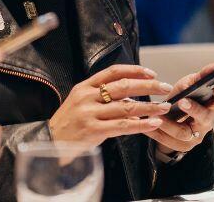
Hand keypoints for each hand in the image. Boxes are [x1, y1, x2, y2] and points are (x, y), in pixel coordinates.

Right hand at [48, 65, 171, 149]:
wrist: (49, 142)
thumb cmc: (68, 123)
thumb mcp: (79, 102)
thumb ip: (100, 95)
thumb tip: (130, 94)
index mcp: (84, 86)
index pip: (113, 72)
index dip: (134, 71)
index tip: (151, 73)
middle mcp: (87, 97)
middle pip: (123, 87)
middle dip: (148, 86)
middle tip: (165, 88)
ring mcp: (90, 114)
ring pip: (126, 108)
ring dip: (149, 107)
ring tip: (165, 107)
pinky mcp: (93, 131)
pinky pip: (123, 127)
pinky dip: (141, 125)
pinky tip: (153, 123)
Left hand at [148, 62, 213, 154]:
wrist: (170, 121)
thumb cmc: (183, 98)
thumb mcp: (190, 85)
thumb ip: (201, 76)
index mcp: (213, 104)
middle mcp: (207, 122)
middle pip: (205, 118)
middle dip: (194, 109)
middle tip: (182, 101)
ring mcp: (196, 136)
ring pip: (183, 132)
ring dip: (168, 123)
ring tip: (155, 114)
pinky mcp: (182, 146)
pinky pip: (168, 141)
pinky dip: (156, 132)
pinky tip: (147, 124)